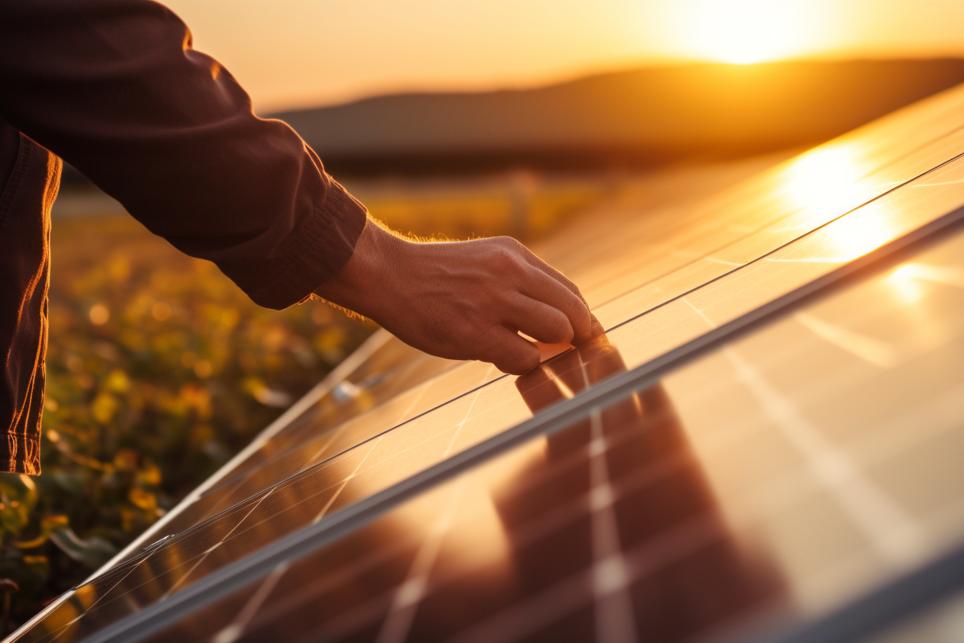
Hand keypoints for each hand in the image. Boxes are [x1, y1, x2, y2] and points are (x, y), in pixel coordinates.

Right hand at [315, 219, 601, 373]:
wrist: (389, 275)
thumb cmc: (437, 273)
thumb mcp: (485, 258)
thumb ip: (520, 280)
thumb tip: (557, 316)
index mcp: (514, 254)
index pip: (569, 290)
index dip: (581, 318)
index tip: (580, 336)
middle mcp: (510, 273)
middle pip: (573, 311)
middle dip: (576, 336)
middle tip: (567, 352)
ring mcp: (494, 303)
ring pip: (556, 332)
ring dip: (550, 350)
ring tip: (530, 352)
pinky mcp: (475, 333)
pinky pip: (524, 358)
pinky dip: (522, 364)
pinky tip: (503, 358)